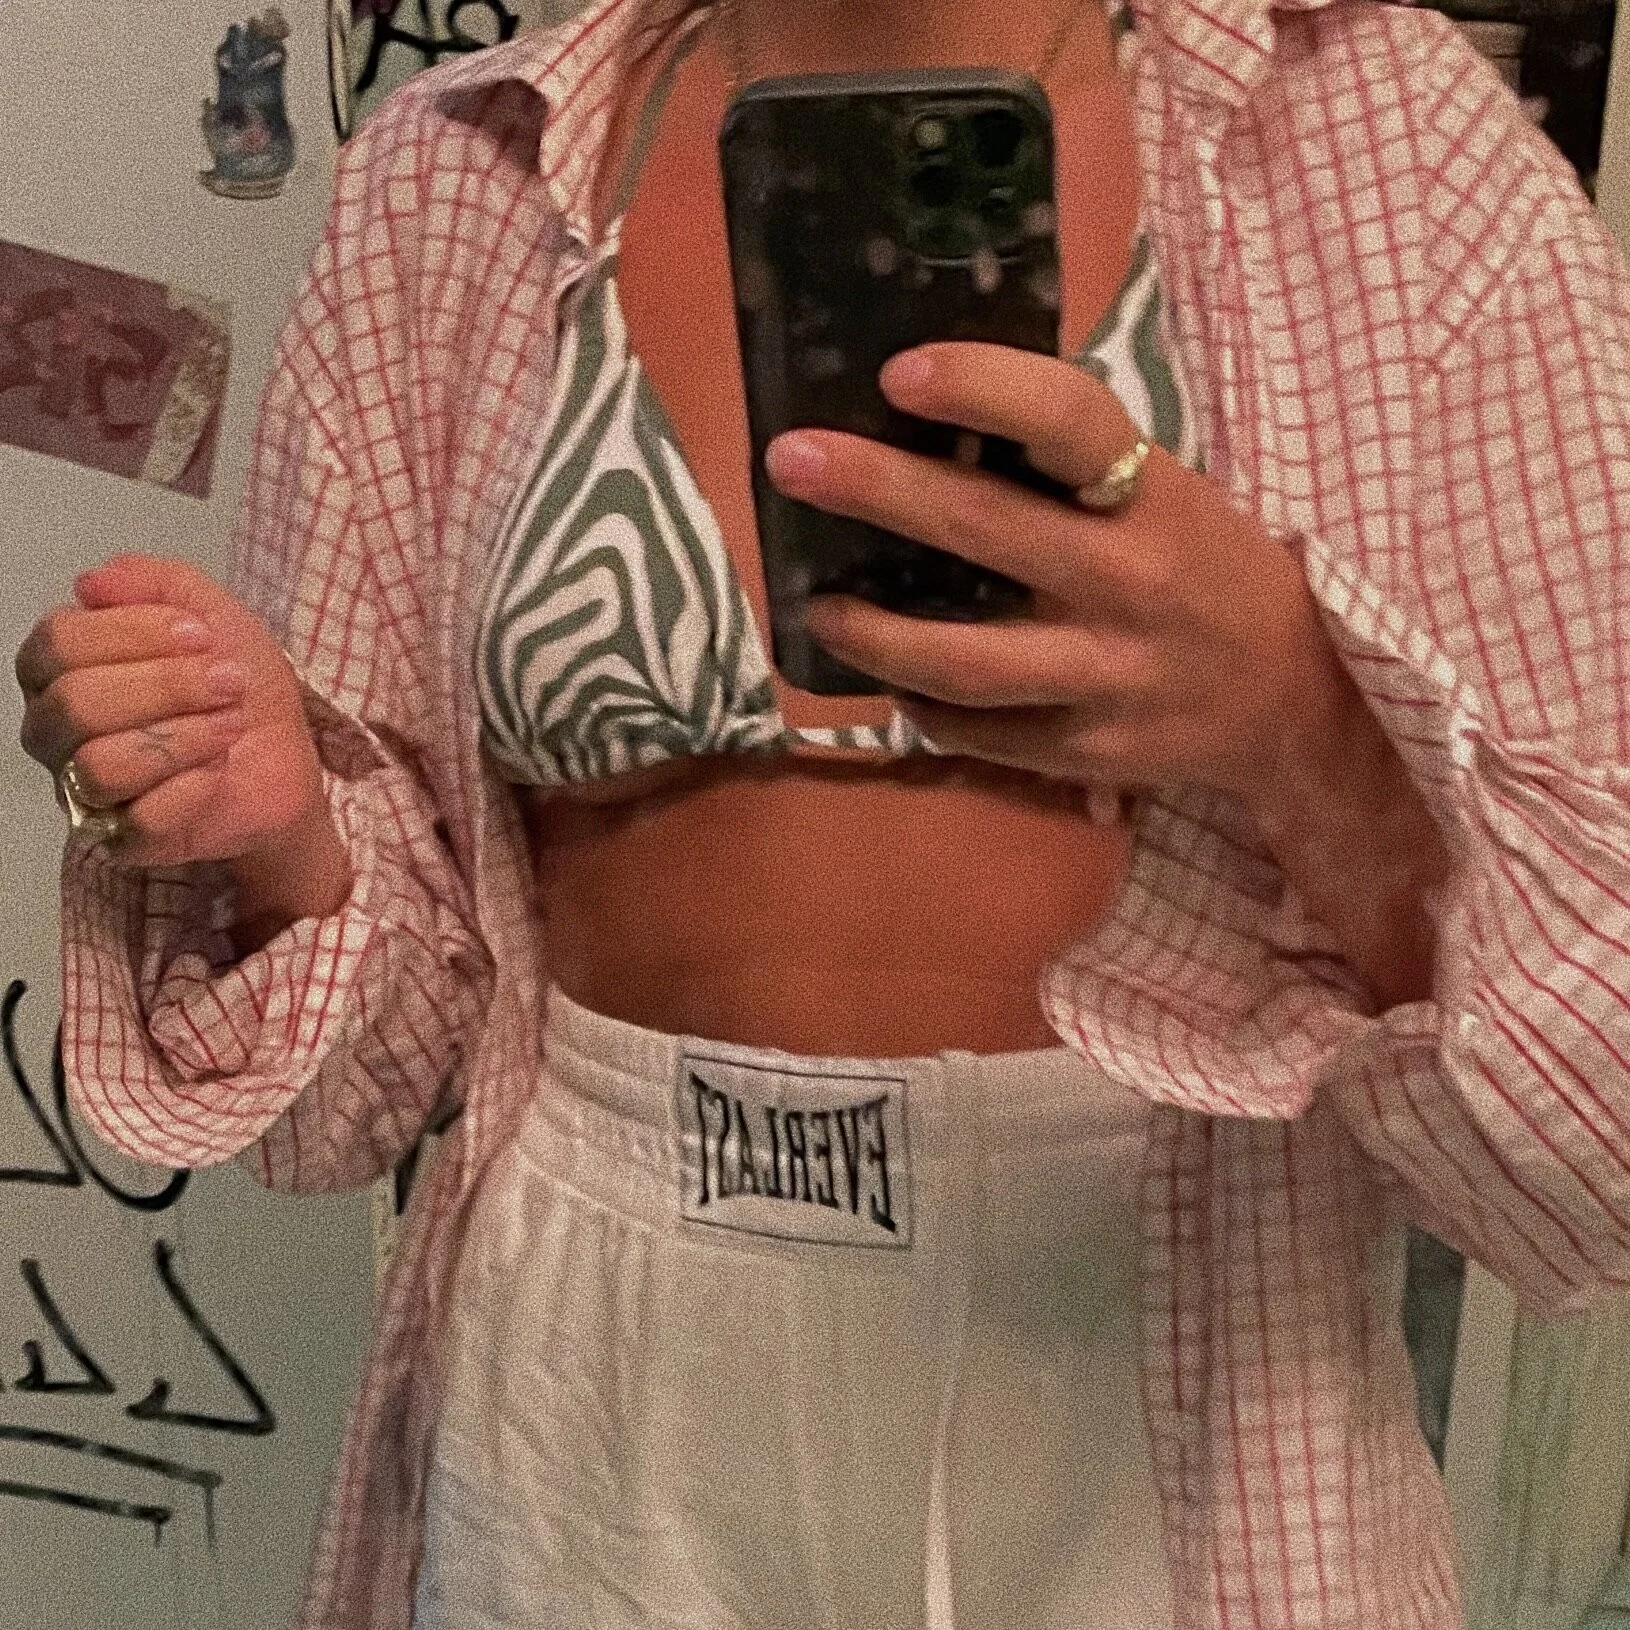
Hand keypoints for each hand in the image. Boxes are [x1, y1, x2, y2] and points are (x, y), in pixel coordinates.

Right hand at [15, 553, 344, 897]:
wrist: (285, 758)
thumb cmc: (236, 687)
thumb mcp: (215, 615)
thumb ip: (159, 583)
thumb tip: (94, 582)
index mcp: (61, 669)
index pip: (59, 642)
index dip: (133, 632)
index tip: (203, 635)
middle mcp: (56, 731)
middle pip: (76, 703)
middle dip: (167, 686)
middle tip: (228, 683)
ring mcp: (85, 790)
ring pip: (99, 764)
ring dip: (182, 737)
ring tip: (231, 725)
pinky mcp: (127, 840)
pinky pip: (138, 820)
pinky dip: (191, 788)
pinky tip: (219, 771)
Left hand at [763, 342, 1333, 809]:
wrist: (1290, 697)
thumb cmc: (1203, 569)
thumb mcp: (1161, 498)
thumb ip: (1067, 471)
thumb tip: (921, 425)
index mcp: (1153, 497)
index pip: (1069, 421)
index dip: (981, 388)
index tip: (895, 373)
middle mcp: (1128, 583)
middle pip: (988, 532)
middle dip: (878, 492)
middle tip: (790, 462)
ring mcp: (1105, 677)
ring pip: (964, 662)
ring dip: (872, 635)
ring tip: (814, 608)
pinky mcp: (1084, 751)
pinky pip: (976, 733)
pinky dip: (920, 706)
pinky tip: (887, 681)